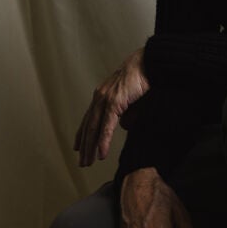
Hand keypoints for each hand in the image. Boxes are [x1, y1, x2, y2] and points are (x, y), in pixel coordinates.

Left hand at [73, 47, 147, 167]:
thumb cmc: (141, 79)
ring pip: (94, 129)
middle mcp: (99, 97)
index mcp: (101, 95)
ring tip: (88, 163)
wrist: (148, 64)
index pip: (88, 119)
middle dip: (84, 147)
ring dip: (90, 148)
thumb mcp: (131, 100)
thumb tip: (123, 126)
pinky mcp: (115, 103)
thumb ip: (126, 113)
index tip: (78, 148)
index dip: (82, 134)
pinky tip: (101, 153)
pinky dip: (103, 141)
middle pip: (88, 127)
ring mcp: (105, 100)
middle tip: (82, 163)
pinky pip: (106, 127)